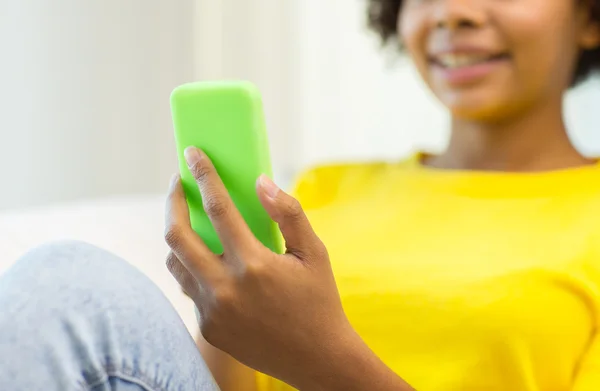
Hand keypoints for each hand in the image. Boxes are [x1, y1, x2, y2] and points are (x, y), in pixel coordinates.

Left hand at [164, 147, 354, 388]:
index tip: (192, 153)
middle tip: (177, 184)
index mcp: (253, 264)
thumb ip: (288, 212)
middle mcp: (224, 289)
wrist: (316, 359)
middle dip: (172, 202)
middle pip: (176, 235)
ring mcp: (211, 311)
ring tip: (190, 220)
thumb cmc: (319, 301)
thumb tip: (261, 181)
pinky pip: (188, 287)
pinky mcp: (207, 327)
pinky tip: (208, 258)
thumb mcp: (313, 252)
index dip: (202, 175)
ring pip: (175, 262)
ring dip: (177, 236)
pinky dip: (193, 266)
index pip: (218, 208)